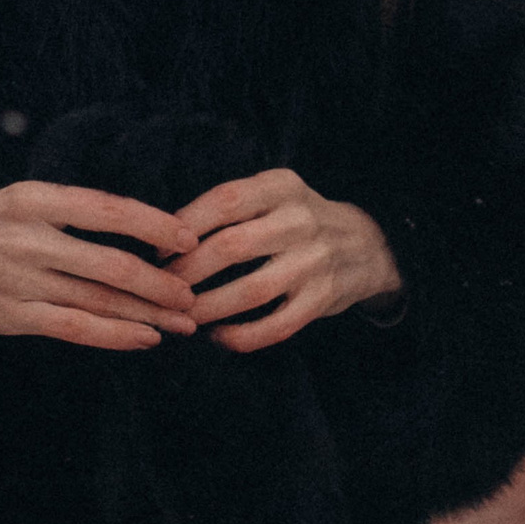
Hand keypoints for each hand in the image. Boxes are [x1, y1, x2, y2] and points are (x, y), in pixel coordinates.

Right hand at [0, 184, 200, 350]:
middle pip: (113, 262)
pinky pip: (73, 327)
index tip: (187, 237)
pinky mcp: (7, 315)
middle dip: (162, 282)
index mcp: (32, 198)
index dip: (154, 225)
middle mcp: (30, 237)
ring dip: (148, 314)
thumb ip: (56, 209)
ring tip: (182, 323)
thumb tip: (116, 223)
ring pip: (100, 298)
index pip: (109, 209)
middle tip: (194, 294)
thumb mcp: (5, 196)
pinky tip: (143, 339)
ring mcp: (18, 279)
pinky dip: (113, 334)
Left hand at [168, 168, 402, 352]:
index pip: (224, 201)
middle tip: (161, 289)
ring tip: (183, 316)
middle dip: (186, 272)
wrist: (366, 244)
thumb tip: (164, 235)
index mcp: (281, 187)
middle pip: (230, 247)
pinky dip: (240, 336)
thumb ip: (229, 206)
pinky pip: (275, 325)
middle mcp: (301, 221)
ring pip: (250, 291)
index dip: (184, 227)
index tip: (158, 250)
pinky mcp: (322, 299)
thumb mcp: (272, 194)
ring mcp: (314, 262)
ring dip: (208, 308)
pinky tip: (218, 337)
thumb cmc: (297, 220)